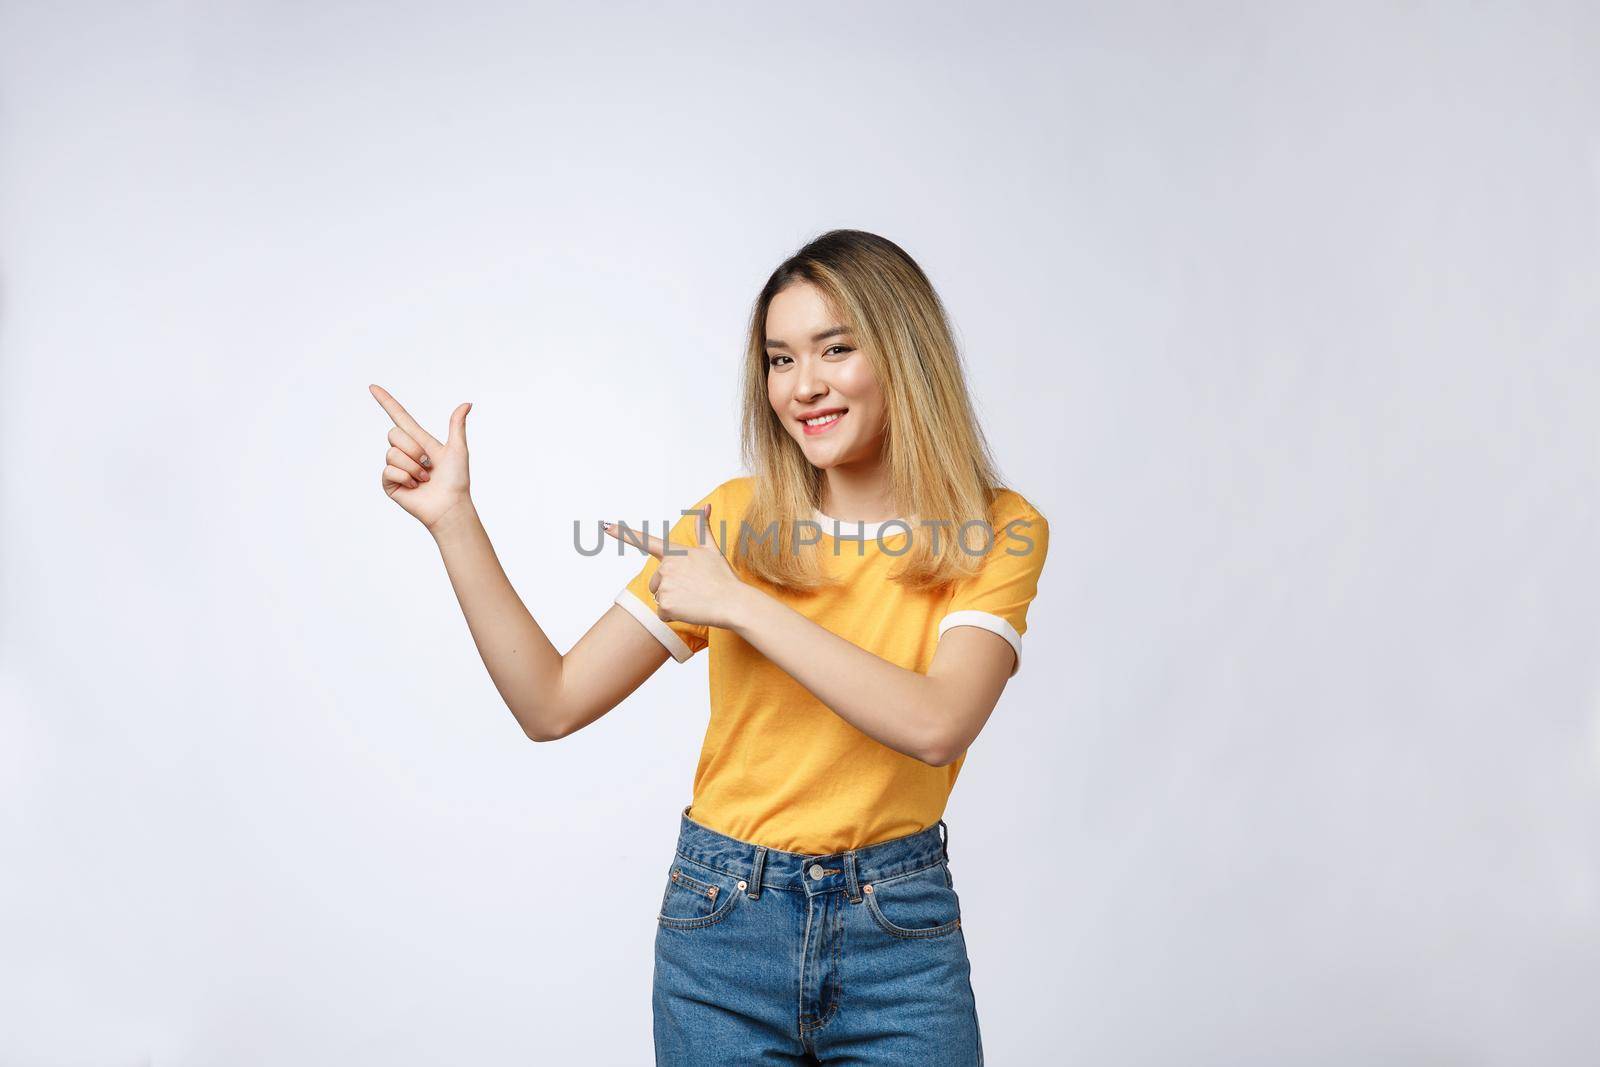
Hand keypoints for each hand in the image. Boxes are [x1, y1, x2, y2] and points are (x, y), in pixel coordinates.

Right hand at [369, 383, 472, 531]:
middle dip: (413, 448)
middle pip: (393, 433)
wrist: (450, 506)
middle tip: (428, 464)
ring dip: (413, 467)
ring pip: (391, 452)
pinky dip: (405, 478)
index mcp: (420, 441)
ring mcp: (396, 467)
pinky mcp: (390, 483)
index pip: (399, 416)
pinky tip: (415, 487)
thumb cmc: (457, 481)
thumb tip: (467, 403)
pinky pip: (388, 470)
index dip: (386, 401)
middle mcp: (406, 452)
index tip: (372, 387)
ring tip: (424, 479)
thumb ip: (457, 425)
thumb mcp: (458, 449)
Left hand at [602, 503, 747, 629]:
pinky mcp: (665, 605)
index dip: (623, 533)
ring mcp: (665, 586)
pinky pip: (662, 614)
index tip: (605, 527)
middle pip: (655, 583)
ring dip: (674, 603)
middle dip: (669, 589)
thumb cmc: (723, 577)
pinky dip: (674, 616)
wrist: (733, 602)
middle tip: (693, 589)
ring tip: (694, 599)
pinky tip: (691, 610)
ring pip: (659, 599)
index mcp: (675, 553)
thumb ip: (703, 528)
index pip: (645, 540)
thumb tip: (707, 506)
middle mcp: (666, 567)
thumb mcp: (712, 550)